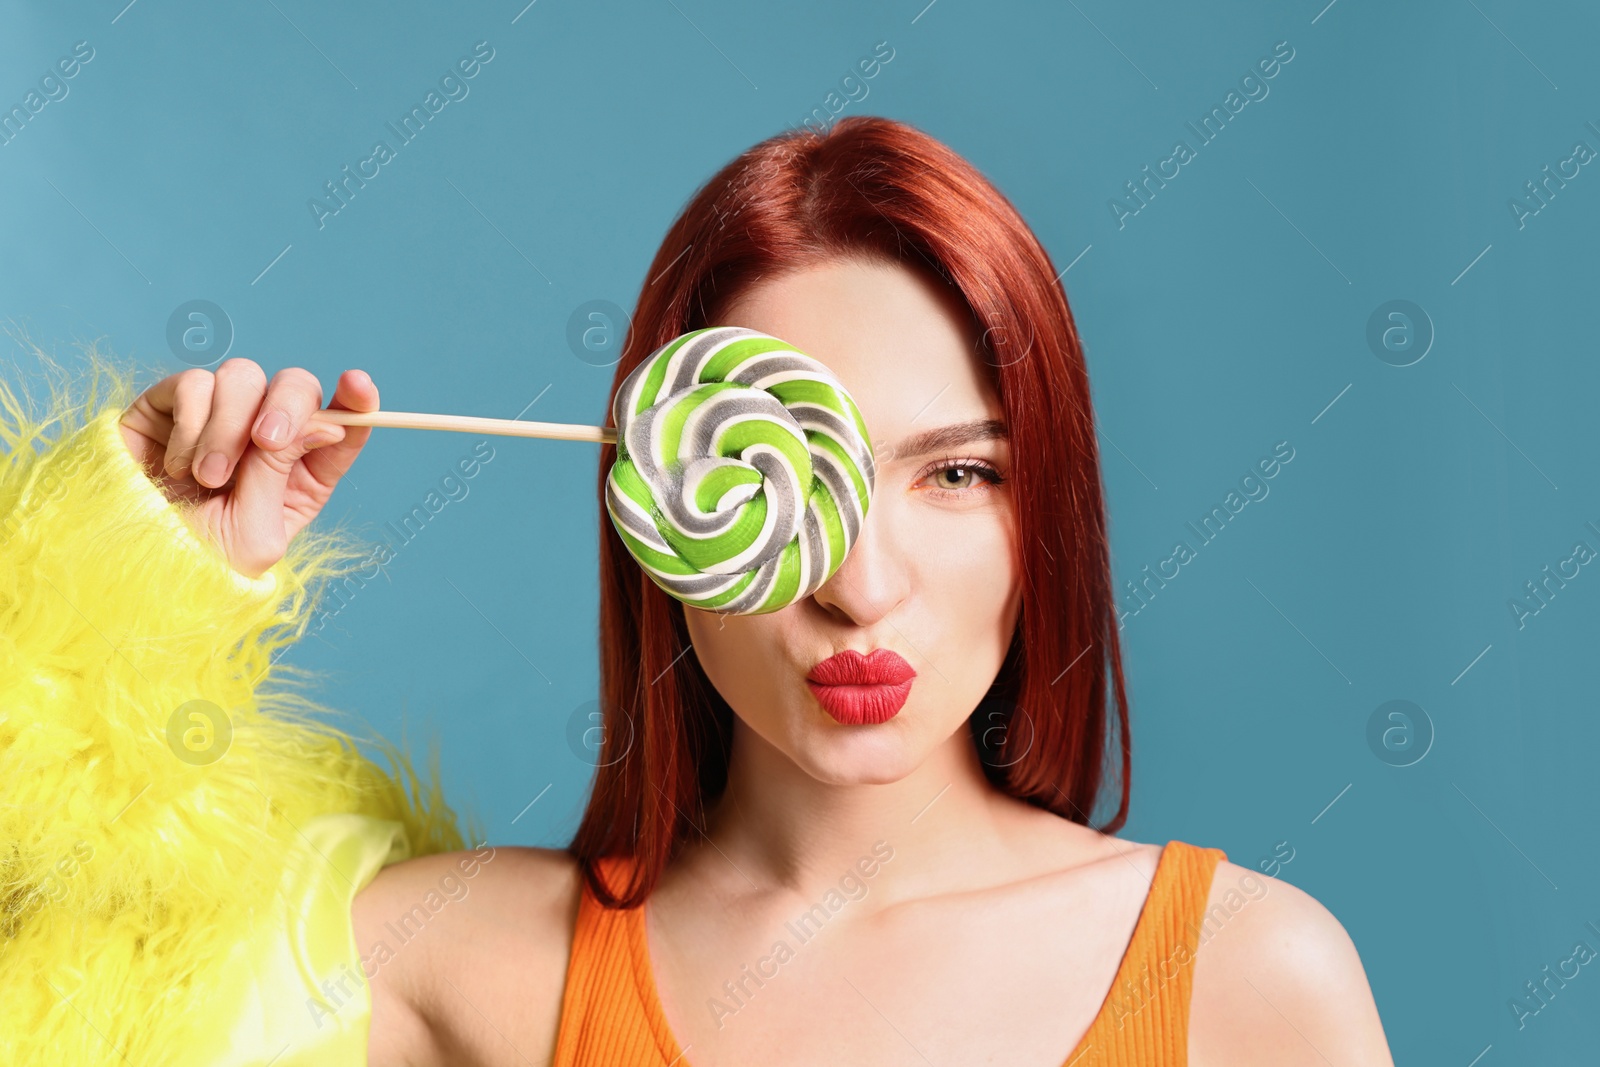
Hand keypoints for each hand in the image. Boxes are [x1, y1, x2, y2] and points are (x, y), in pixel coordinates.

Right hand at [118, 359, 377, 578]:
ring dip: (228, 427)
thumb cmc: (199, 561)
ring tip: (206, 478)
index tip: (358, 385)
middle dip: (287, 406)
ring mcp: (219, 418)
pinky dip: (190, 422)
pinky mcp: (171, 407)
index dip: (355, 397)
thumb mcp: (255, 530)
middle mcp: (265, 438)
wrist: (129, 564)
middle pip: (295, 385)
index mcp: (302, 473)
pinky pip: (195, 383)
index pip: (341, 423)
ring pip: (243, 376)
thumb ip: (282, 472)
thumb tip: (323, 425)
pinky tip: (176, 463)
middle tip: (265, 441)